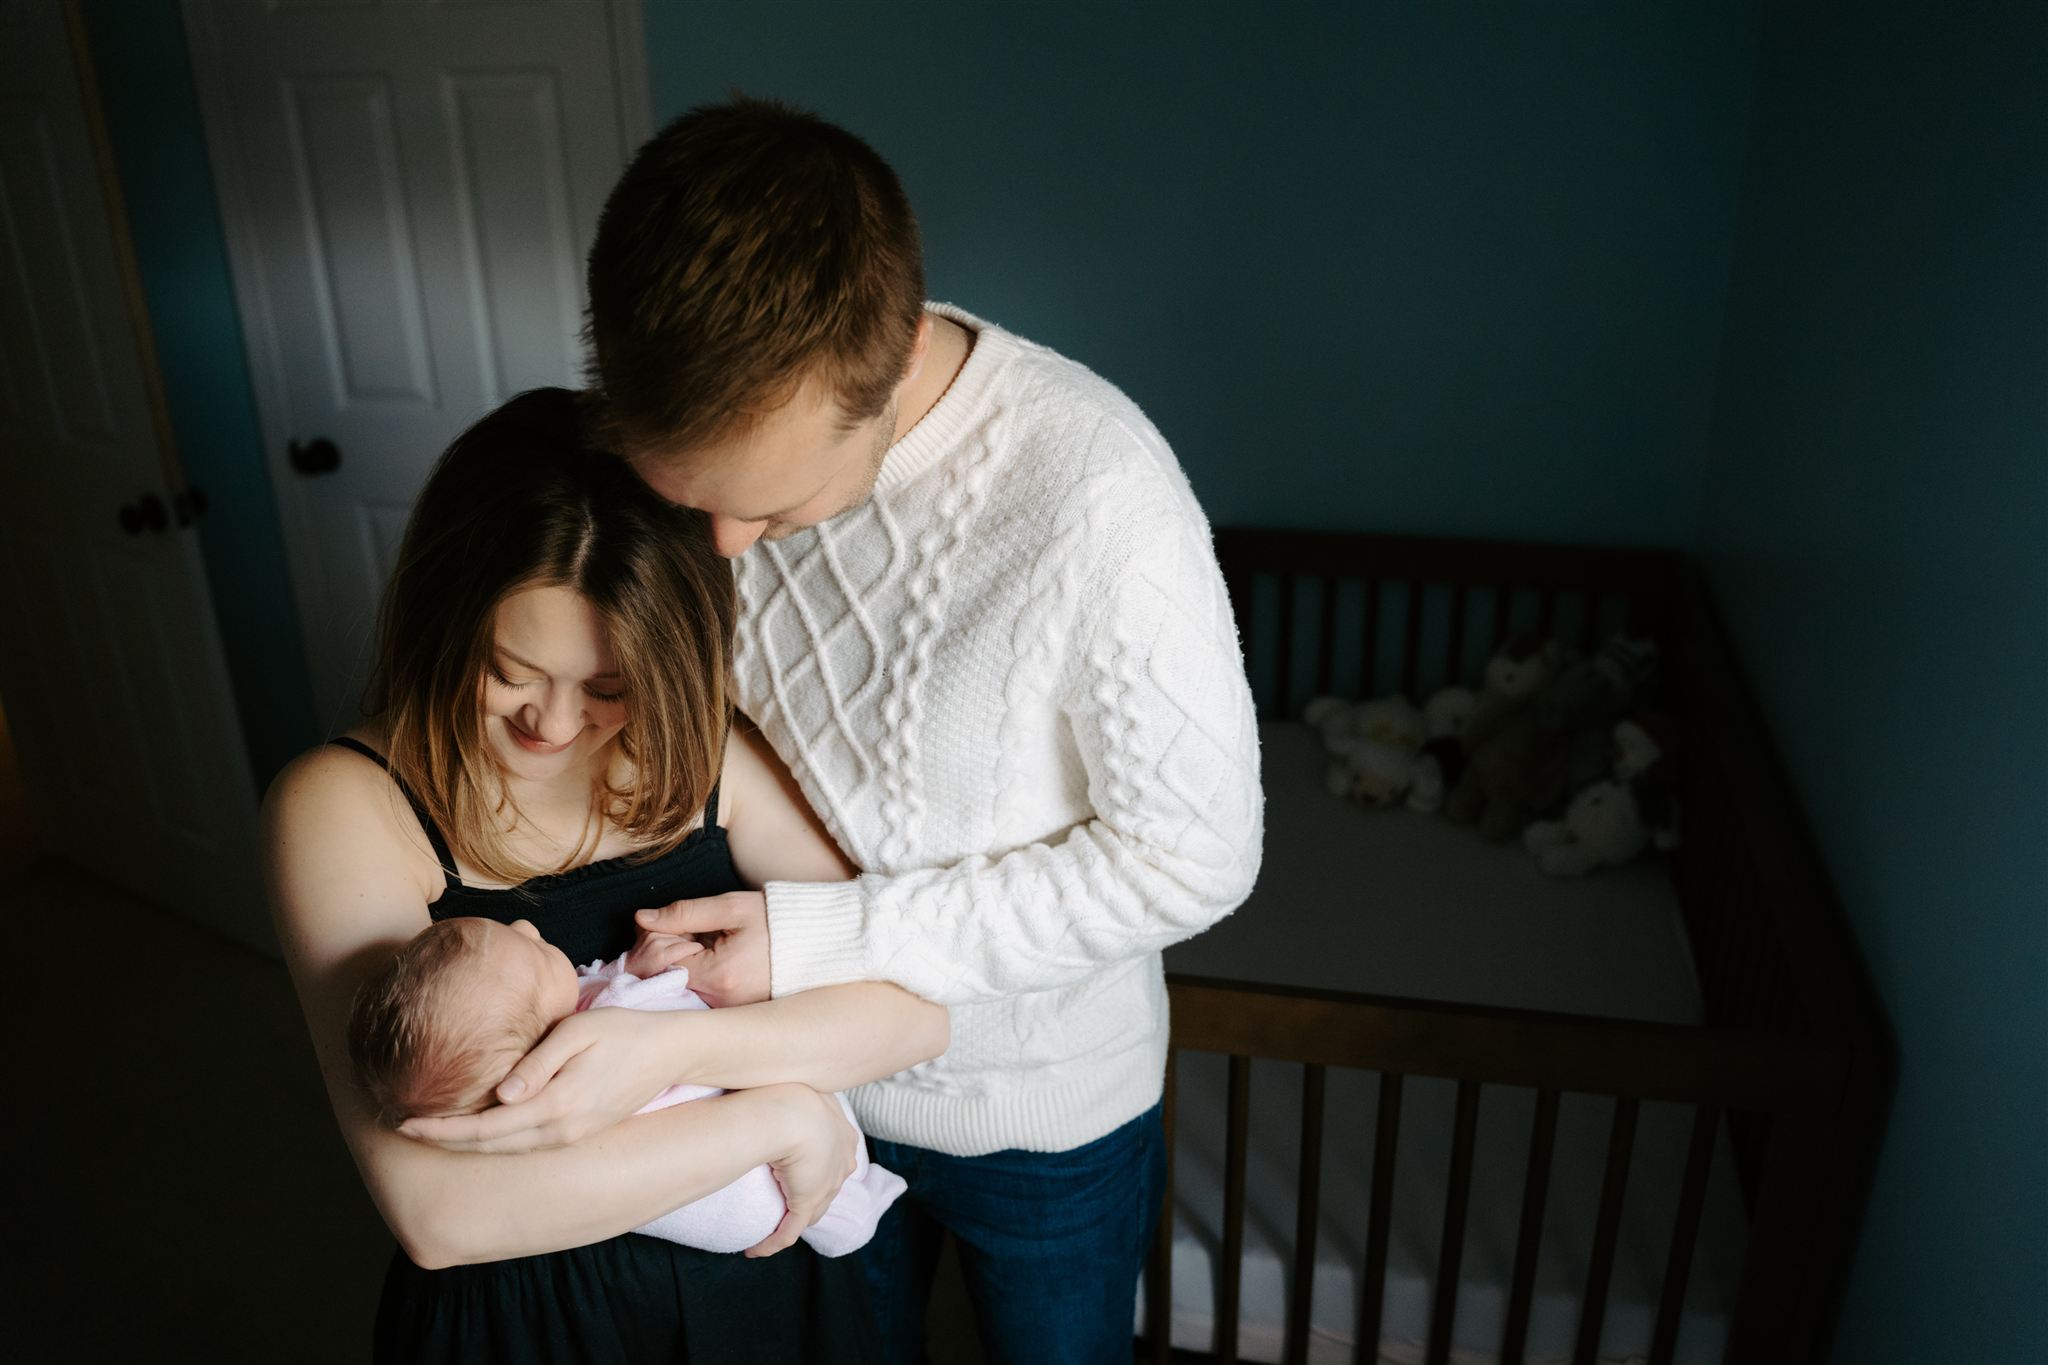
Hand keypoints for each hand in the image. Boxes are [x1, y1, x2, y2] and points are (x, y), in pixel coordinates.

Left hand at [398, 1007, 683, 1152]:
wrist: (673, 1053)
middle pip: (490, 1146)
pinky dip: (494, 1141)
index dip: (442, 1130)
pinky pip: (526, 1145)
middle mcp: (562, 1130)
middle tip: (402, 1129)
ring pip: (507, 1150)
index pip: (485, 1128)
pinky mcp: (580, 1132)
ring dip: (467, 1144)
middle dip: (444, 1142)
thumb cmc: (625, 1031)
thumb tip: (503, 1093)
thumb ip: (539, 1063)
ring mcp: (572, 1136)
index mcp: (557, 1105)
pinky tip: (478, 1128)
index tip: (404, 1123)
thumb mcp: (580, 1031)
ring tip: (431, 1131)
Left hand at [636, 890, 770, 1007]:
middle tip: (689, 934)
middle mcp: (722, 1002)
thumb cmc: (777, 919)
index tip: (674, 927)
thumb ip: (684, 912)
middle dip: (670, 956)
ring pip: (686, 991)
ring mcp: (731, 1012)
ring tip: (707, 945)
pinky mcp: (738, 1013)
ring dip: (685, 968)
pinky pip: (705, 997)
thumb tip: (642, 918)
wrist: (820, 939)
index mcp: (718, 975)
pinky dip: (702, 979)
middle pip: (671, 981)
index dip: (659, 942)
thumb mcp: (731, 907)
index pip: (662, 965)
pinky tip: (716, 960)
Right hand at [746, 1085, 858, 1257]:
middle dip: (808, 1198)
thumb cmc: (789, 1090)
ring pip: (810, 1212)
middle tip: (783, 1202)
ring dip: (789, 1223)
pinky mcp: (808, 1201)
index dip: (816, 1168)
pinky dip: (773, 1242)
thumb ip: (792, 1095)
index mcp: (843, 1133)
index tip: (798, 1170)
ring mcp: (827, 1183)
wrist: (792, 1110)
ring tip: (768, 1229)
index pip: (834, 1159)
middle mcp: (842, 1161)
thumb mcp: (797, 1089)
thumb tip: (772, 1088)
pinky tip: (756, 1250)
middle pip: (827, 1188)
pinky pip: (790, 1230)